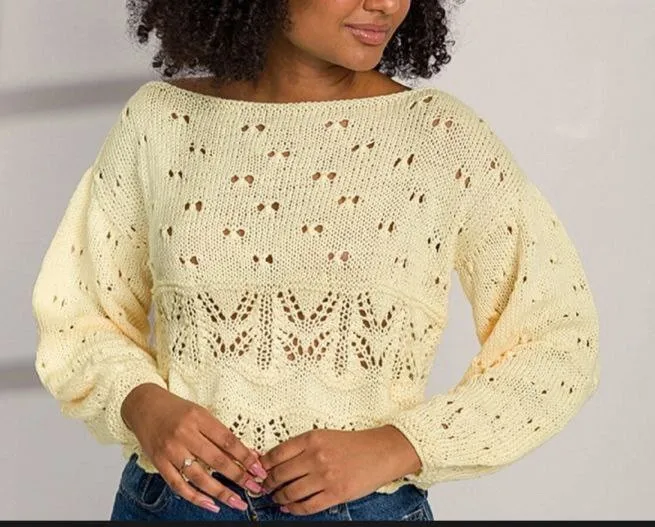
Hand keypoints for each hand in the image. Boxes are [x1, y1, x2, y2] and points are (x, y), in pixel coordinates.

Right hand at [120, 383, 267, 512]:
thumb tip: (247, 453)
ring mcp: (170, 450)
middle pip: (216, 460)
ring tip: (237, 502)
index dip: (245, 457)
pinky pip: (179, 485)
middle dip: (239, 477)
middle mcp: (184, 434)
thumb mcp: (202, 414)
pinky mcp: (159, 463)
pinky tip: (211, 504)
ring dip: (221, 492)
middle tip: (255, 488)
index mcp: (199, 418)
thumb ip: (221, 434)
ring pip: (199, 477)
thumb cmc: (177, 409)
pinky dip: (196, 498)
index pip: (227, 441)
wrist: (144, 406)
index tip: (259, 469)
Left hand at [257, 426, 418, 515]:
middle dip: (268, 483)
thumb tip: (275, 459)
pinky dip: (293, 509)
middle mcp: (316, 457)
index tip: (258, 470)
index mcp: (312, 439)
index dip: (263, 465)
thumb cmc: (353, 444)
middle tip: (263, 486)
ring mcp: (325, 476)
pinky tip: (288, 506)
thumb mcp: (324, 436)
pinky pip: (307, 506)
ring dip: (278, 497)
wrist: (381, 452)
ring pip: (290, 492)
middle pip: (280, 474)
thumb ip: (301, 447)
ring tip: (276, 497)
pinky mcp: (335, 494)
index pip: (276, 453)